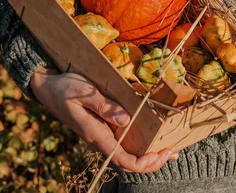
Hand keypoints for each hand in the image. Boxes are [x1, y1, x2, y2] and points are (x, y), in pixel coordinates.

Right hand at [30, 68, 175, 172]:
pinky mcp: (105, 127)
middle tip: (171, 154)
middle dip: (151, 162)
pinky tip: (154, 141)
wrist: (48, 87)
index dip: (141, 162)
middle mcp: (101, 138)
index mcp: (96, 134)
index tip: (158, 155)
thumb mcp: (85, 93)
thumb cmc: (65, 89)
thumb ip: (104, 106)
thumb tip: (125, 119)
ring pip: (128, 153)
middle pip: (128, 161)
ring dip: (149, 155)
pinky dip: (141, 144)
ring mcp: (103, 134)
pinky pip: (125, 142)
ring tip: (170, 152)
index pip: (121, 159)